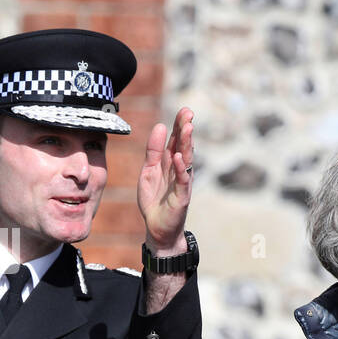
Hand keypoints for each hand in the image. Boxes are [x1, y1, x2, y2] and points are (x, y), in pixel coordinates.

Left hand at [137, 106, 194, 256]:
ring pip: (186, 160)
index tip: (184, 110)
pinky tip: (178, 158)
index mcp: (170, 162)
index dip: (180, 125)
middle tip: (189, 113)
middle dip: (186, 129)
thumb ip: (152, 151)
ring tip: (188, 128)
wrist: (157, 228)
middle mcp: (179, 170)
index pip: (176, 140)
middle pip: (183, 146)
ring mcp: (182, 183)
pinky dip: (180, 169)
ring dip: (187, 144)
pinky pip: (182, 181)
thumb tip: (160, 126)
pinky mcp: (182, 197)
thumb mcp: (148, 171)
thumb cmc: (155, 200)